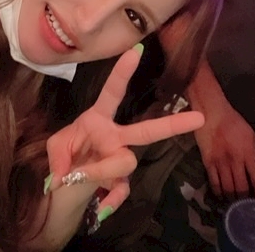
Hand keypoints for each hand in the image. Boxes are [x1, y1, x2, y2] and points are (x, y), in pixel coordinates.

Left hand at [46, 45, 204, 214]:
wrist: (63, 191)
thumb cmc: (63, 159)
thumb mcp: (55, 149)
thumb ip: (60, 156)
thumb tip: (72, 172)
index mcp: (98, 120)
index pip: (112, 93)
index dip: (123, 72)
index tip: (136, 50)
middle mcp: (115, 137)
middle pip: (147, 130)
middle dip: (173, 124)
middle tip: (199, 118)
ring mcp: (120, 160)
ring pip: (126, 161)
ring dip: (102, 169)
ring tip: (80, 177)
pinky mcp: (121, 182)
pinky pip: (123, 189)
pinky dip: (110, 197)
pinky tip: (101, 205)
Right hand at [196, 99, 254, 200]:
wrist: (211, 113)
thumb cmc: (234, 123)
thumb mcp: (252, 136)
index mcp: (249, 153)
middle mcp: (235, 161)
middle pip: (242, 189)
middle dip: (246, 201)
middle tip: (248, 207)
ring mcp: (220, 163)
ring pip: (228, 189)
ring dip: (232, 199)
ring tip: (235, 204)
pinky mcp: (208, 162)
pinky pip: (214, 183)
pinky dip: (219, 192)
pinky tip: (222, 195)